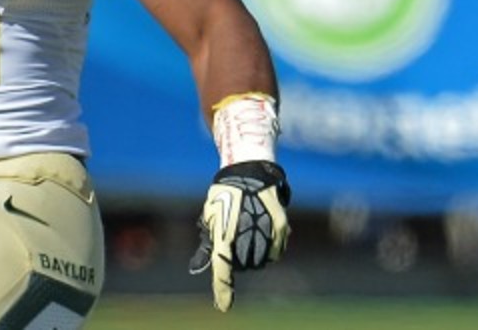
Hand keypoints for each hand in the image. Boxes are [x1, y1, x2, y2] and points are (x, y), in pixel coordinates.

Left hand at [189, 160, 290, 311]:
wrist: (250, 172)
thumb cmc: (224, 195)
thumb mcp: (211, 217)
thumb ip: (207, 245)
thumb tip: (195, 268)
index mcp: (225, 231)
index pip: (222, 266)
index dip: (223, 288)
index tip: (223, 305)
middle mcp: (248, 233)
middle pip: (245, 265)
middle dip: (239, 262)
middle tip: (234, 246)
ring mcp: (267, 230)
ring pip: (263, 260)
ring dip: (255, 257)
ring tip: (247, 237)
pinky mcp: (282, 227)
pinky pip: (276, 251)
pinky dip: (269, 249)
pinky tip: (261, 234)